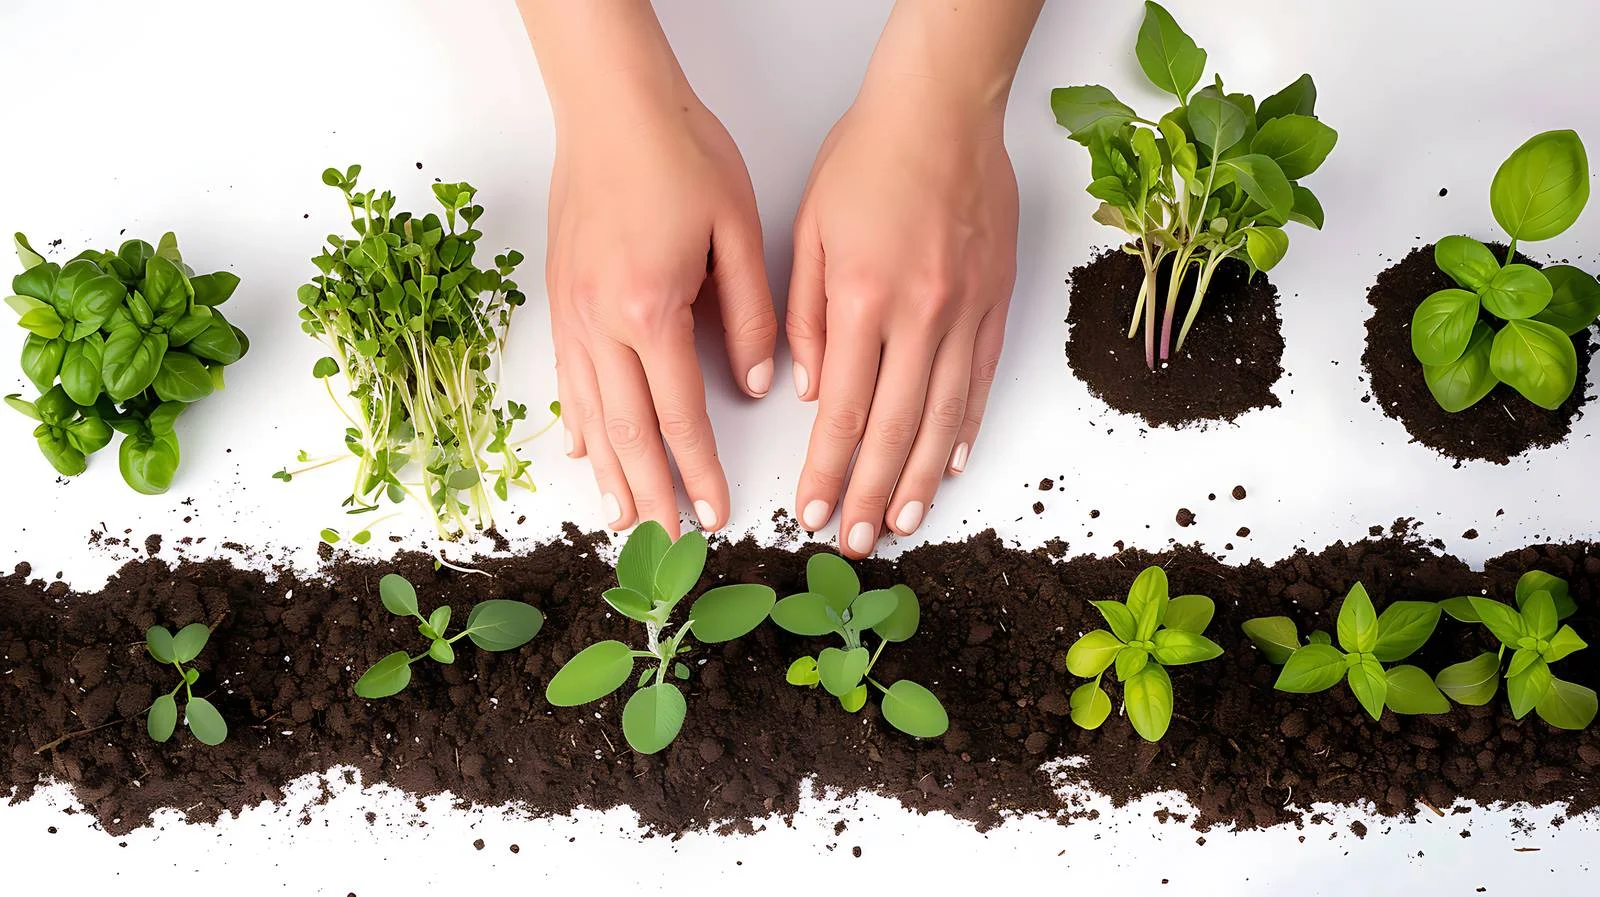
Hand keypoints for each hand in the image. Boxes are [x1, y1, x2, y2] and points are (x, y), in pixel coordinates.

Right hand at [547, 88, 775, 537]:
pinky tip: (583, 453)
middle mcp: (601, 321)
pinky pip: (567, 379)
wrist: (611, 103)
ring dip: (609, 473)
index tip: (715, 515)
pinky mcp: (559, 298)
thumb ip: (752, 315)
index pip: (679, 415)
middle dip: (650, 494)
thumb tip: (760, 385)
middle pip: (628, 431)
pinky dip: (577, 424)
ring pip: (590, 414)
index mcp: (651, 308)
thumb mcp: (737, 230)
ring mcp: (572, 312)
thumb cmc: (679, 153)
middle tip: (664, 545)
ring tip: (621, 520)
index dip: (699, 472)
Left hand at [787, 80, 1016, 557]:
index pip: (840, 410)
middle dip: (869, 493)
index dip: (826, 470)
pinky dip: (964, 427)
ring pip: (942, 416)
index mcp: (864, 299)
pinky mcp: (996, 302)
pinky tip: (949, 463)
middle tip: (856, 540)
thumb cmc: (870, 158)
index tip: (812, 511)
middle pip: (892, 428)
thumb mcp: (811, 231)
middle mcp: (920, 315)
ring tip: (901, 522)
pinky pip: (979, 379)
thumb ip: (806, 316)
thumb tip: (806, 389)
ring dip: (918, 478)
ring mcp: (965, 312)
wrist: (944, 110)